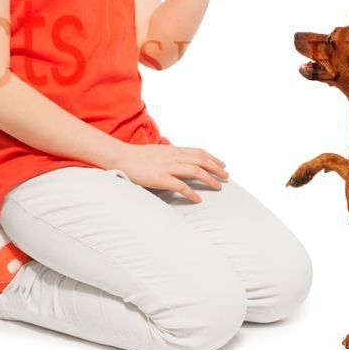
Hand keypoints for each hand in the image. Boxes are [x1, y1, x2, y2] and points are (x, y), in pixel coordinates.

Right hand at [112, 143, 228, 201]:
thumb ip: (169, 153)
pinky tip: (198, 199)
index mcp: (174, 150)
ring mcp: (168, 167)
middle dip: (217, 169)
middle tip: (226, 177)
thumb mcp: (157, 150)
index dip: (213, 158)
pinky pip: (181, 186)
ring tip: (218, 187)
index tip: (222, 165)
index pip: (199, 152)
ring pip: (196, 171)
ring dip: (209, 179)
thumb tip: (177, 154)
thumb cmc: (137, 156)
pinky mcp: (161, 178)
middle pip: (202, 160)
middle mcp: (174, 156)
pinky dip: (192, 193)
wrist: (121, 157)